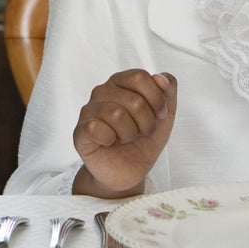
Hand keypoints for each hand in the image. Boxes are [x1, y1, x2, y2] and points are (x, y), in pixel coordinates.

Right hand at [72, 70, 177, 197]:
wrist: (129, 170)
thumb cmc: (144, 139)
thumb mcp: (166, 114)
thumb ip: (168, 90)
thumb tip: (160, 77)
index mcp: (121, 81)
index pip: (140, 77)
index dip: (157, 99)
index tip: (159, 115)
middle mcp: (102, 91)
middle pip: (134, 100)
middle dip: (147, 122)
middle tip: (142, 132)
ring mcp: (88, 110)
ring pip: (117, 114)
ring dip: (131, 133)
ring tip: (127, 138)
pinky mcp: (80, 131)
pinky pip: (97, 128)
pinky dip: (111, 139)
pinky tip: (110, 142)